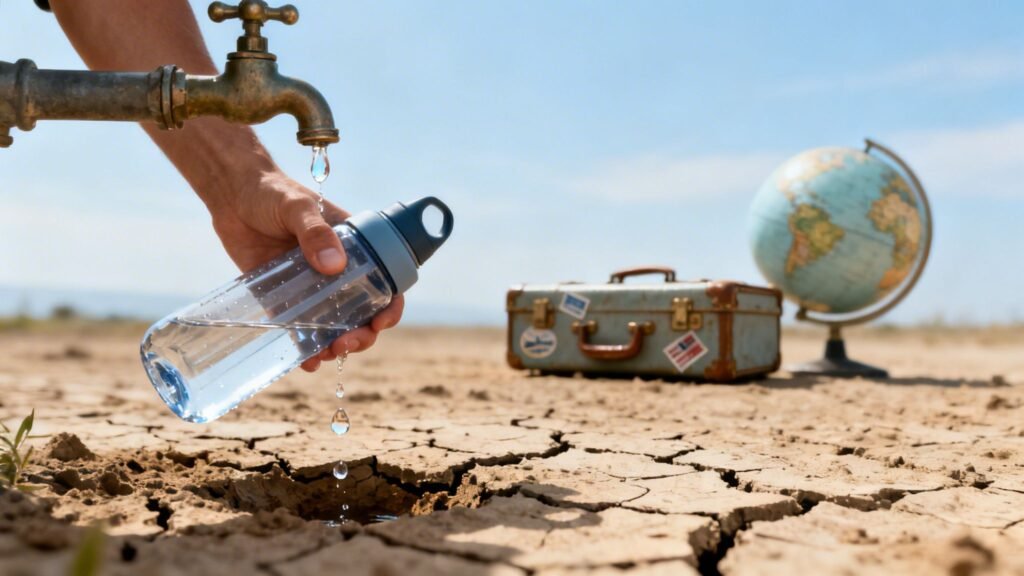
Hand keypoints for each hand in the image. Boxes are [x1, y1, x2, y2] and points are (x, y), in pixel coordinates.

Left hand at [208, 169, 402, 371]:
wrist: (232, 195)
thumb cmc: (272, 192)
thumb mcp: (297, 206)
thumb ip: (314, 232)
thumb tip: (334, 266)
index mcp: (355, 247)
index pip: (386, 280)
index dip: (390, 306)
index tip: (381, 322)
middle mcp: (339, 271)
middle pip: (364, 313)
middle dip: (361, 335)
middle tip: (345, 344)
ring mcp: (313, 288)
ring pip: (336, 327)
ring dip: (336, 346)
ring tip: (324, 355)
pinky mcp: (285, 298)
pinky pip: (301, 329)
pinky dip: (306, 349)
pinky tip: (305, 361)